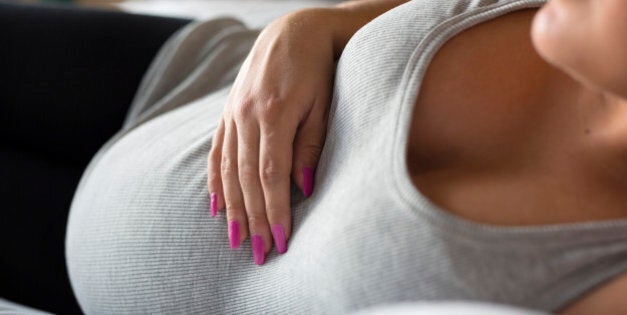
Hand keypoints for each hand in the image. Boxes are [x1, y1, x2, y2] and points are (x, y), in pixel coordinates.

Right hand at [207, 9, 333, 264]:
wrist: (293, 31)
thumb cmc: (318, 69)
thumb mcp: (322, 105)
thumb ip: (310, 146)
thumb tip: (303, 189)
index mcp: (273, 115)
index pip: (271, 175)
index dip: (275, 211)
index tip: (281, 241)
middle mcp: (246, 116)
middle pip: (247, 179)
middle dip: (254, 220)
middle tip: (259, 253)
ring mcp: (232, 114)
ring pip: (229, 170)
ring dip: (233, 209)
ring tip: (236, 240)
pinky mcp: (228, 112)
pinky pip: (218, 151)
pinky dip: (217, 181)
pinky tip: (217, 205)